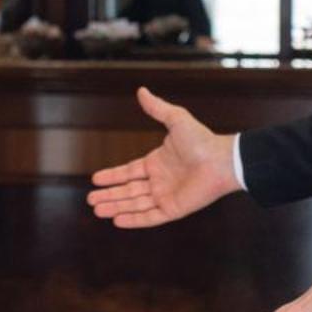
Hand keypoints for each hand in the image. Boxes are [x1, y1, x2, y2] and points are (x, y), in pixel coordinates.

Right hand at [86, 87, 239, 227]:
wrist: (221, 160)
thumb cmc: (203, 139)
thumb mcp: (176, 119)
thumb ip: (157, 108)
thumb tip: (141, 90)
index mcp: (157, 163)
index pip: (128, 172)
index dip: (112, 176)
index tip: (95, 179)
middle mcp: (159, 181)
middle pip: (128, 191)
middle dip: (109, 195)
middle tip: (90, 200)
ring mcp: (166, 196)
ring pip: (135, 204)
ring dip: (116, 207)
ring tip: (97, 210)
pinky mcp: (174, 209)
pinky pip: (150, 217)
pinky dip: (134, 220)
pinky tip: (117, 221)